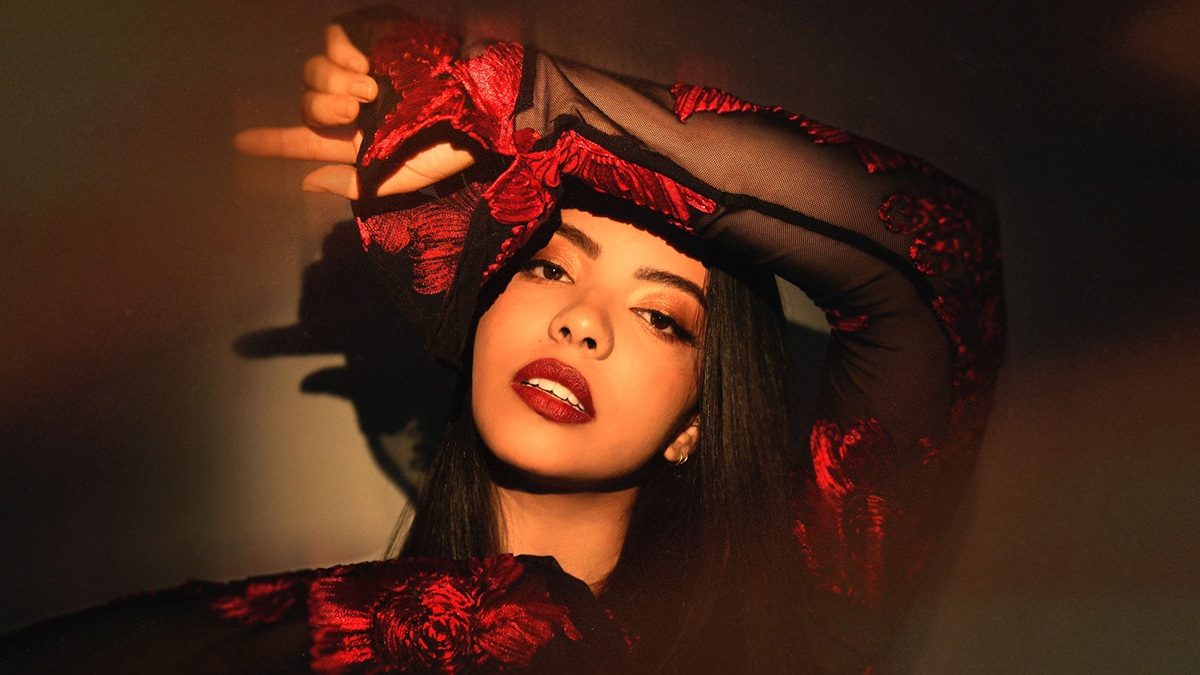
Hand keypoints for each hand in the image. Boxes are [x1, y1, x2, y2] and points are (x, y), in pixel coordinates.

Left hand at [234, 25, 475, 198]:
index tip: (238, 143)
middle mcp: (354, 104)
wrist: (481, 107)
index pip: (305, 140)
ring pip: (314, 71)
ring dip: (332, 82)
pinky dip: (339, 51)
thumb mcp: (405, 180)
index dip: (273, 140)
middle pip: (307, 103)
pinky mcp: (372, 40)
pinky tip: (364, 64)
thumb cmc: (450, 148)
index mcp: (357, 140)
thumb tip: (306, 182)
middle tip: (352, 110)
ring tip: (367, 89)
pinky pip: (333, 39)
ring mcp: (361, 71)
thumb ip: (357, 186)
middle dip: (319, 108)